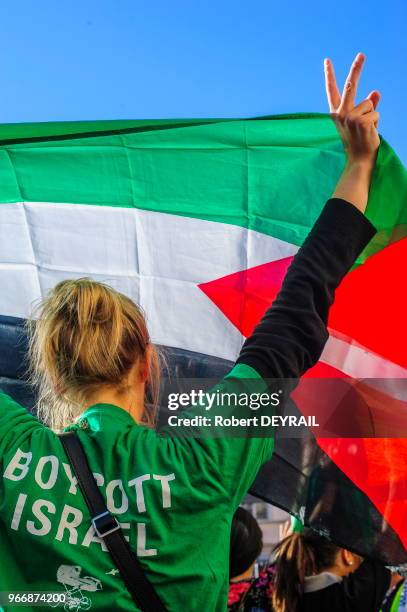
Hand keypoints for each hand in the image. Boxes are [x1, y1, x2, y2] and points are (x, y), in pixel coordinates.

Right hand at [325, 53, 380, 167]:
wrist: (359, 159)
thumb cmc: (360, 141)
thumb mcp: (362, 121)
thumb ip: (368, 105)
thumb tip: (376, 91)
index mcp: (337, 113)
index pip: (332, 91)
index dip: (330, 75)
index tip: (327, 60)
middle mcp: (340, 113)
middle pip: (350, 86)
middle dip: (356, 69)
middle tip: (362, 54)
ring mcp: (349, 117)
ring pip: (369, 104)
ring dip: (372, 116)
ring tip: (365, 130)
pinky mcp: (360, 121)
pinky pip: (375, 113)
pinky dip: (376, 122)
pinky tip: (369, 133)